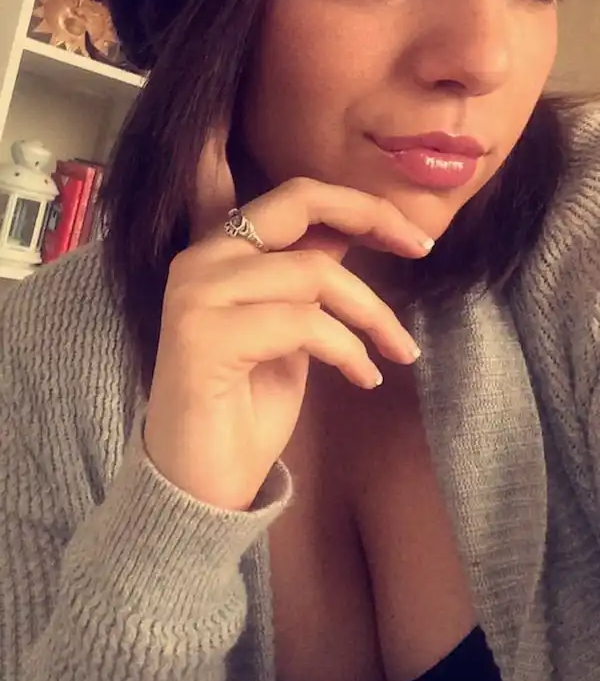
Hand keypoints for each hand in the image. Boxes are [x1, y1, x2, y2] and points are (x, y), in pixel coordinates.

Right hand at [143, 131, 432, 510]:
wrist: (199, 483)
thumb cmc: (246, 405)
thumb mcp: (290, 327)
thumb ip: (306, 275)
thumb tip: (351, 230)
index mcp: (219, 250)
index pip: (292, 197)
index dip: (355, 199)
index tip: (411, 231)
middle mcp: (201, 258)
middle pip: (299, 202)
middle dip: (370, 215)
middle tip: (422, 247)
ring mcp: (196, 292)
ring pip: (314, 273)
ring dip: (372, 314)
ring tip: (397, 351)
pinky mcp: (203, 334)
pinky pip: (304, 324)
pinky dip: (349, 350)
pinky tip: (365, 378)